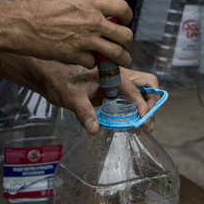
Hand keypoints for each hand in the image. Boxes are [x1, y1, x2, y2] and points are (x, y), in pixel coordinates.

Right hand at [19, 0, 133, 66]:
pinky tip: (85, 60)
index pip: (122, 8)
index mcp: (90, 1)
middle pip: (125, 35)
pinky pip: (93, 63)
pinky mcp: (75, 55)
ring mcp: (86, 39)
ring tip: (120, 62)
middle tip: (122, 45)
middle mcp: (93, 20)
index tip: (123, 21)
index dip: (127, 17)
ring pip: (116, 53)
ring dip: (119, 59)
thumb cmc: (30, 5)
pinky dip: (91, 64)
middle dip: (126, 42)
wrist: (18, 25)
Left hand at [32, 63, 160, 134]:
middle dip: (152, 104)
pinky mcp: (113, 92)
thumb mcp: (72, 98)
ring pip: (141, 94)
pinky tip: (133, 123)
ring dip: (146, 109)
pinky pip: (131, 100)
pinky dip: (136, 111)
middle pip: (146, 87)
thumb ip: (84, 112)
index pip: (136, 89)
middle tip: (147, 123)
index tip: (144, 120)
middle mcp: (118, 77)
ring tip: (144, 126)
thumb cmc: (61, 83)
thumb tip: (94, 129)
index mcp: (112, 73)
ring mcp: (117, 85)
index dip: (143, 105)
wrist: (52, 79)